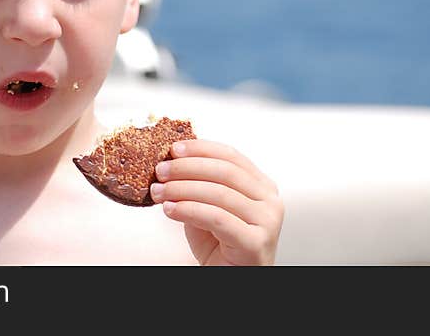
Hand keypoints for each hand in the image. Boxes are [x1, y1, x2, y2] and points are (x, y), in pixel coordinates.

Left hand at [150, 139, 282, 265]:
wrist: (232, 280)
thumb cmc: (221, 246)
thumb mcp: (209, 207)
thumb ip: (199, 185)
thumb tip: (171, 162)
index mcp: (261, 186)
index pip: (231, 156)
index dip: (201, 149)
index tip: (174, 149)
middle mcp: (269, 200)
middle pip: (225, 171)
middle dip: (187, 167)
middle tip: (161, 171)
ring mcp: (267, 221)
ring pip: (219, 193)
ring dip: (182, 189)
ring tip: (160, 192)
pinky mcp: (256, 242)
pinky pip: (217, 218)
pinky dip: (189, 210)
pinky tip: (170, 209)